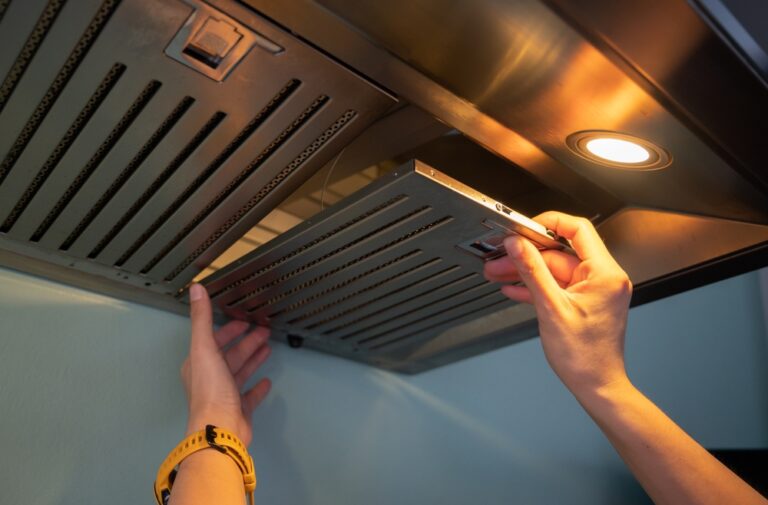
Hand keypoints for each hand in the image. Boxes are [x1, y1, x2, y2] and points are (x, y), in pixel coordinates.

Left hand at [181, 283, 271, 444]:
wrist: (221, 428)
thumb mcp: (205, 348)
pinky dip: (258, 387)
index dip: (229, 329)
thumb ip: (202, 319)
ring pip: (240, 371)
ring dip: (253, 358)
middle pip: (230, 355)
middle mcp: (210, 379)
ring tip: (268, 347)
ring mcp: (225, 395)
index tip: (244, 320)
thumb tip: (196, 289)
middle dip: (246, 342)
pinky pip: (250, 396)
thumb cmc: (211, 389)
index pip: (214, 341)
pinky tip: (267, 381)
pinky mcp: (239, 410)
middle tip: (264, 331)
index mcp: (199, 364)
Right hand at [483, 212, 631, 396]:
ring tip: (499, 273)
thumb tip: (518, 245)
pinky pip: (556, 286)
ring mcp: (593, 291)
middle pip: (559, 253)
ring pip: (554, 271)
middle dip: (527, 255)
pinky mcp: (584, 302)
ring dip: (526, 272)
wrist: (596, 386)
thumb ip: (532, 271)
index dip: (548, 224)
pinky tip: (514, 289)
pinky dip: (536, 287)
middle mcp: (603, 278)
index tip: (525, 228)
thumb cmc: (585, 357)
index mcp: (604, 274)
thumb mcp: (551, 308)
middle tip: (501, 257)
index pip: (577, 230)